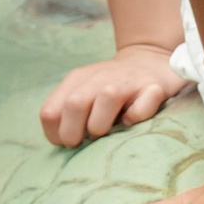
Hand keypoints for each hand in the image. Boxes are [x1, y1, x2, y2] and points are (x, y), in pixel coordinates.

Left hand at [40, 45, 193, 146]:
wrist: (149, 61)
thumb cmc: (111, 89)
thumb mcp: (83, 93)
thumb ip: (66, 113)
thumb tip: (62, 140)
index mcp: (77, 80)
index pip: (50, 112)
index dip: (56, 134)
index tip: (69, 142)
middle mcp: (99, 77)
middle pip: (74, 104)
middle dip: (73, 133)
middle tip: (85, 142)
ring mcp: (126, 81)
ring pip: (107, 97)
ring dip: (101, 124)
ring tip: (106, 132)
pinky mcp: (154, 88)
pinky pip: (141, 107)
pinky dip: (136, 117)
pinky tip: (132, 121)